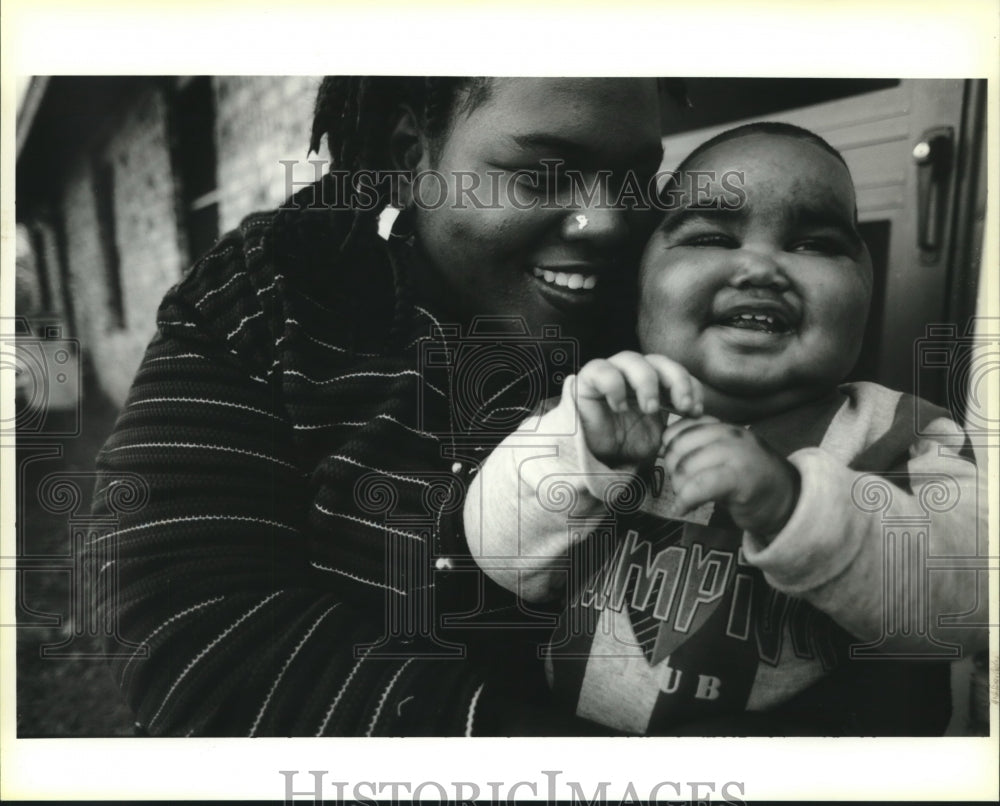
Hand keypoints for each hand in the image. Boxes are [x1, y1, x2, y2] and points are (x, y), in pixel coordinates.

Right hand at [575, 352, 702, 466]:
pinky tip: (619, 407)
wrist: (594, 457)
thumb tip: (703, 421)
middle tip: (682, 406)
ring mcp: (611, 372)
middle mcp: (633, 373)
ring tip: (650, 409)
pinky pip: (601, 369)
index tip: (695, 411)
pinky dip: (614, 385)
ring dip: (647, 382)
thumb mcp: (659, 437)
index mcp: (654, 383)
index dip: (691, 387)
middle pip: (659, 361)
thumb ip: (678, 425)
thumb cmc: (626, 444)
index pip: (678, 373)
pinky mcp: (588, 379)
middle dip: (676, 380)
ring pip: (632, 359)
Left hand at [661, 417, 800, 538]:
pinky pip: (699, 486)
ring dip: (679, 488)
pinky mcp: (740, 478)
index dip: (669, 449)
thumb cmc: (751, 480)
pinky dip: (686, 500)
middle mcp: (730, 434)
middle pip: (679, 448)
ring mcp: (737, 454)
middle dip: (672, 471)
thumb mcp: (725, 454)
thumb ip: (700, 446)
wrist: (790, 501)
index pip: (679, 428)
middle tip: (681, 488)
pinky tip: (684, 509)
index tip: (675, 466)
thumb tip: (664, 448)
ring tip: (686, 499)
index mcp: (724, 426)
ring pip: (687, 467)